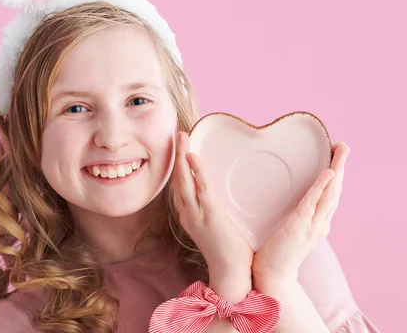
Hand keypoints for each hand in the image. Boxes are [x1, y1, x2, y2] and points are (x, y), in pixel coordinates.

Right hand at [173, 132, 252, 290]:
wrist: (231, 272)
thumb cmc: (228, 251)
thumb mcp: (215, 226)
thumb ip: (213, 209)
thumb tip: (217, 194)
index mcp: (189, 214)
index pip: (179, 185)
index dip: (177, 165)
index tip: (179, 147)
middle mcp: (188, 213)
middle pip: (177, 179)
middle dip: (176, 155)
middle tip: (178, 134)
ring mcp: (197, 214)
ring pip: (184, 181)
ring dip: (182, 157)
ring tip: (182, 137)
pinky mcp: (211, 216)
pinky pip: (201, 190)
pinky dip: (195, 172)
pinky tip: (193, 158)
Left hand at [253, 142, 349, 282]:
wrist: (273, 277)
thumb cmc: (275, 255)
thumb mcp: (290, 232)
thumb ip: (294, 217)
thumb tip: (287, 201)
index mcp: (319, 224)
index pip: (331, 196)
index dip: (336, 175)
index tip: (337, 157)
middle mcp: (320, 224)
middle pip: (336, 191)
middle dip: (341, 166)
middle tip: (344, 146)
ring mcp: (312, 226)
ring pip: (329, 194)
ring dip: (336, 170)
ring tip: (340, 151)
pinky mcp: (299, 227)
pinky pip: (312, 203)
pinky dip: (321, 186)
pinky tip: (328, 173)